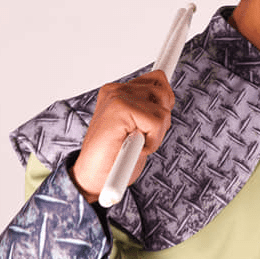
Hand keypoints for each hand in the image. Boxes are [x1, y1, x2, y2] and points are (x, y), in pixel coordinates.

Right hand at [70, 71, 174, 203]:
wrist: (92, 179)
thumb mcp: (137, 130)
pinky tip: (135, 149)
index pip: (156, 79)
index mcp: (119, 92)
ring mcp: (117, 97)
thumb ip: (149, 109)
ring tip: (137, 144)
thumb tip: (167, 97)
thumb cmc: (113, 158)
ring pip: (163, 109)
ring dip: (157, 133)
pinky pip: (157, 121)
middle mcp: (116, 90)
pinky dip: (153, 141)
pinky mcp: (120, 109)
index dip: (164, 99)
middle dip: (162, 120)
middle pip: (164, 92)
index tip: (159, 115)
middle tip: (142, 138)